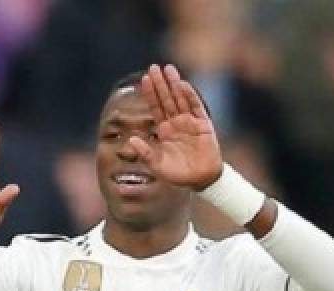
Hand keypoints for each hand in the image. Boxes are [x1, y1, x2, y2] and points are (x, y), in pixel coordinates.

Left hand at [133, 64, 222, 189]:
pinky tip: (182, 85)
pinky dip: (190, 96)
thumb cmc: (177, 174)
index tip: (144, 79)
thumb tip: (130, 140)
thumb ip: (145, 152)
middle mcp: (176, 122)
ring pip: (180, 99)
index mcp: (163, 130)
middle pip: (166, 99)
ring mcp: (190, 122)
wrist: (200, 180)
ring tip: (168, 69)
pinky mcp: (203, 125)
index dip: (150, 93)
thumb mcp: (157, 165)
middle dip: (160, 83)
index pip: (155, 107)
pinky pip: (196, 108)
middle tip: (153, 67)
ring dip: (174, 84)